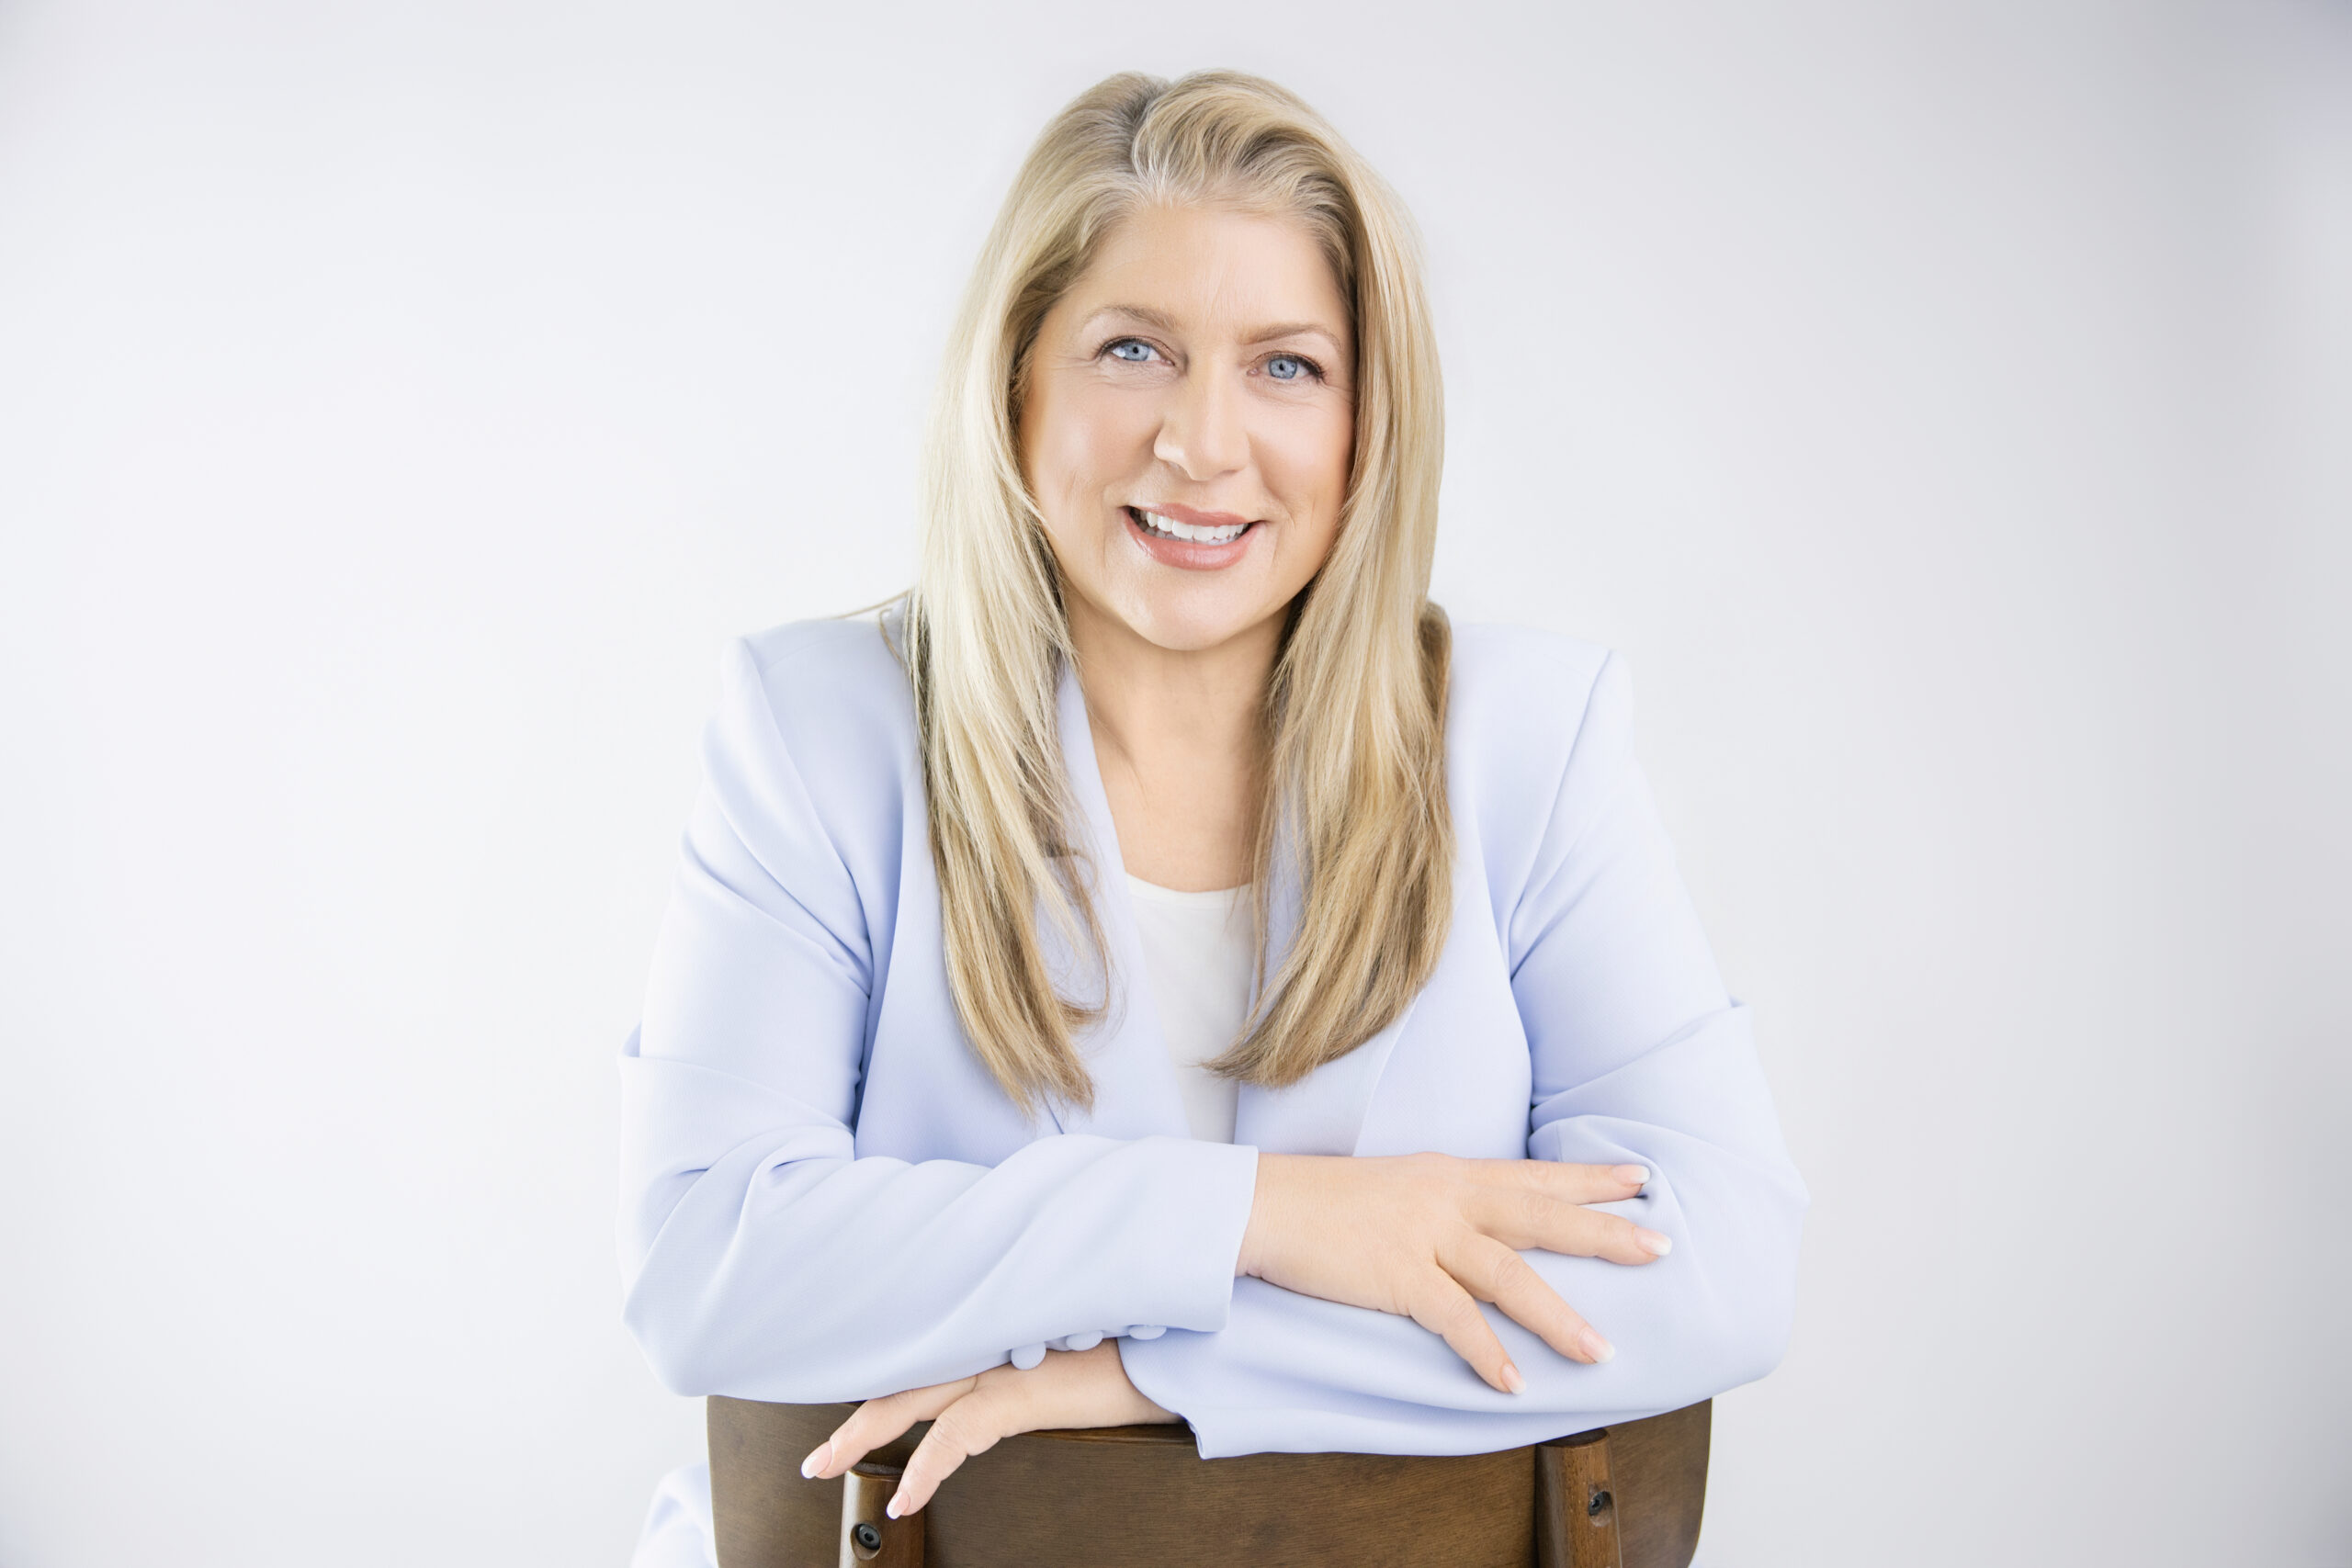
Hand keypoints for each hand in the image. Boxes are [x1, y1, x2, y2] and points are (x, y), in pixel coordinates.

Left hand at [798, 1340, 1177, 1517]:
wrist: (1170, 1340)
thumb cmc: (1130, 1344)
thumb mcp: (1071, 1345)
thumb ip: (1031, 1356)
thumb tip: (1016, 1379)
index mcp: (994, 1327)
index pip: (924, 1353)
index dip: (883, 1381)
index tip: (852, 1411)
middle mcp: (987, 1339)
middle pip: (900, 1375)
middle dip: (852, 1417)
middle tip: (817, 1454)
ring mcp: (999, 1364)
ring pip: (910, 1399)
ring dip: (861, 1437)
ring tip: (827, 1466)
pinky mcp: (1018, 1394)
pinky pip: (956, 1436)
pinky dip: (925, 1468)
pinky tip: (906, 1495)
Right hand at [1235, 1152, 1669, 1393]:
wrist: (1265, 1204)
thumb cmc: (1326, 1200)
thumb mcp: (1399, 1185)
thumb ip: (1445, 1202)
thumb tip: (1485, 1227)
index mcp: (1451, 1174)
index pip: (1534, 1175)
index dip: (1588, 1179)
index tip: (1640, 1180)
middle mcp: (1448, 1198)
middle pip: (1541, 1216)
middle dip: (1604, 1233)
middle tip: (1658, 1248)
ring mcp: (1424, 1235)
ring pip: (1510, 1275)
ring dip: (1559, 1318)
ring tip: (1602, 1353)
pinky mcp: (1397, 1275)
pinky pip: (1455, 1320)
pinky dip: (1488, 1354)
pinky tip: (1514, 1383)